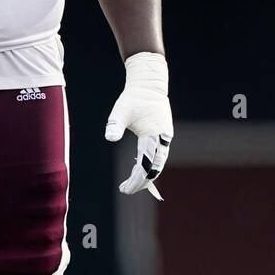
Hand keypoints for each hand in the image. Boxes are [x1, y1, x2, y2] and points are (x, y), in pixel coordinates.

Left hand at [104, 52, 172, 200]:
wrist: (149, 85)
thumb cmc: (133, 98)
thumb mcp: (120, 110)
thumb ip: (115, 125)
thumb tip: (109, 138)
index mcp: (153, 135)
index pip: (146, 165)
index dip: (137, 180)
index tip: (125, 189)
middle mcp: (162, 139)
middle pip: (154, 169)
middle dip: (142, 182)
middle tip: (126, 189)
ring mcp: (165, 138)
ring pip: (158, 164)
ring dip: (147, 175)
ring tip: (132, 183)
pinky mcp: (164, 136)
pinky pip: (159, 156)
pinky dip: (150, 166)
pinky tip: (139, 170)